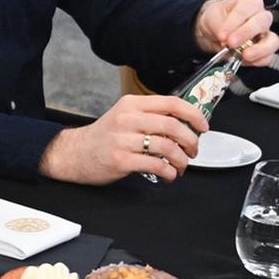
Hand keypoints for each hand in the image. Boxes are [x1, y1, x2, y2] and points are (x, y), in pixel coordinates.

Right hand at [39, 94, 206, 184]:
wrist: (75, 153)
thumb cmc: (104, 137)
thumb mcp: (125, 116)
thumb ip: (151, 117)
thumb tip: (185, 125)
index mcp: (132, 104)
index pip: (171, 103)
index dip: (193, 114)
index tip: (203, 126)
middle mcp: (127, 119)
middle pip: (172, 126)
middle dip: (190, 141)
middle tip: (193, 150)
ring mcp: (123, 140)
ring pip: (166, 147)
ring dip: (181, 160)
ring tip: (181, 166)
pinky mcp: (121, 160)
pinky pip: (155, 165)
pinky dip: (168, 172)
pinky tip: (169, 175)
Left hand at [194, 0, 278, 65]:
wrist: (214, 33)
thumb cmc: (217, 20)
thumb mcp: (212, 17)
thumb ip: (219, 26)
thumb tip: (226, 39)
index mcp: (250, 2)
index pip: (247, 9)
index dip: (234, 22)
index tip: (222, 34)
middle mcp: (262, 16)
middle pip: (262, 22)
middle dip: (246, 33)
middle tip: (231, 43)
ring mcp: (265, 35)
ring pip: (272, 41)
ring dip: (259, 49)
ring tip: (245, 55)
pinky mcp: (264, 51)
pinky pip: (268, 57)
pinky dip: (259, 60)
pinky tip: (246, 61)